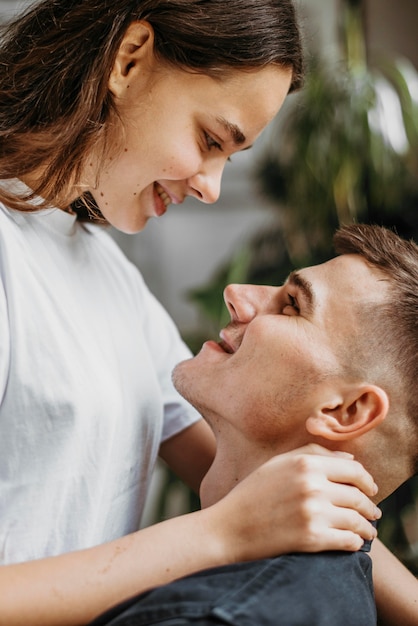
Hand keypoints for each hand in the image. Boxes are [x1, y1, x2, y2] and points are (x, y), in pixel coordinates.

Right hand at [210, 444, 379, 562]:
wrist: (229, 527)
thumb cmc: (253, 493)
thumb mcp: (279, 463)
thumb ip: (313, 454)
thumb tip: (350, 460)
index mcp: (306, 463)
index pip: (354, 470)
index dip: (367, 481)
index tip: (370, 490)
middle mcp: (312, 485)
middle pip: (359, 495)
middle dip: (370, 506)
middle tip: (373, 514)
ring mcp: (313, 513)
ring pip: (357, 519)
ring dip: (367, 527)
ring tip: (368, 532)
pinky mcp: (311, 539)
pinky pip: (348, 541)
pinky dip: (355, 543)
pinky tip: (353, 543)